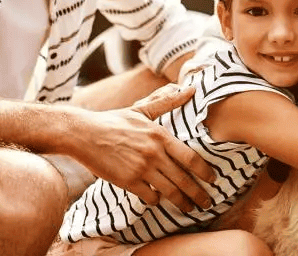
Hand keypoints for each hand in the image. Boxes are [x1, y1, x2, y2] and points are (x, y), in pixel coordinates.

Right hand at [76, 83, 215, 212]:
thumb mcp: (142, 109)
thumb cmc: (113, 121)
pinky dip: (156, 200)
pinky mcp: (127, 181)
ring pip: (169, 191)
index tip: (213, 179)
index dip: (205, 171)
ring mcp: (141, 168)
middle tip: (207, 202)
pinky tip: (158, 200)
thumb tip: (190, 89)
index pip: (190, 157)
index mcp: (160, 135)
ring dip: (182, 202)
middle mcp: (154, 153)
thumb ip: (167, 102)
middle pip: (183, 179)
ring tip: (189, 208)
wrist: (84, 134)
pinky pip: (149, 196)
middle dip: (198, 193)